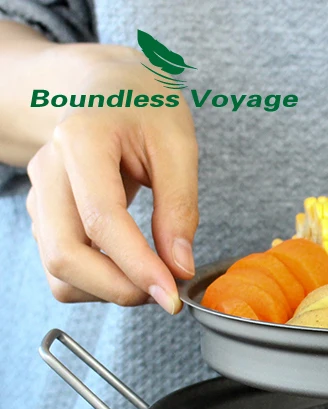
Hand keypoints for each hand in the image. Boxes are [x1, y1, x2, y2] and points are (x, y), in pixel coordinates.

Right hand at [25, 46, 197, 312]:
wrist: (104, 88)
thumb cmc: (144, 108)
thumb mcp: (178, 144)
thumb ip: (181, 208)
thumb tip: (180, 268)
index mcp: (81, 141)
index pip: (101, 220)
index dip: (138, 267)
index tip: (173, 295)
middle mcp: (48, 171)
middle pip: (65, 255)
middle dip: (120, 289)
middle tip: (167, 291)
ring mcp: (40, 197)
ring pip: (59, 271)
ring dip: (110, 291)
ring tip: (154, 276)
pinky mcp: (45, 219)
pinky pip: (63, 271)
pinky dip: (99, 284)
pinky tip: (132, 269)